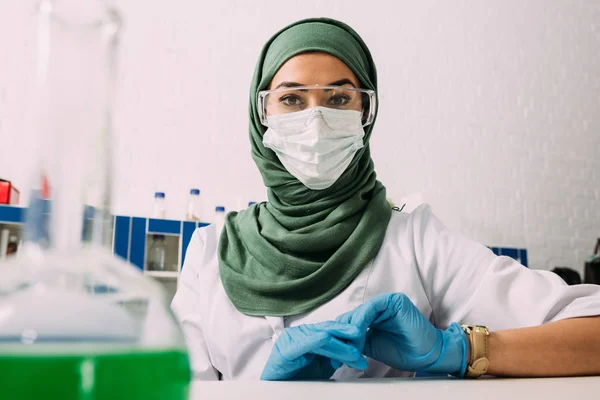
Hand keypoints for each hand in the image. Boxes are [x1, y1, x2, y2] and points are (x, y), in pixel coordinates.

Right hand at [260, 321, 368, 380]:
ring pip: (320, 338)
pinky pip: (302, 344)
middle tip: (363, 341)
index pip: (333, 330)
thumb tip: (354, 354)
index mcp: (310, 333)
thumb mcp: (323, 365)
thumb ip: (336, 356)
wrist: (277, 390)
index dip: (348, 335)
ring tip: (354, 353)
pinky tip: (325, 338)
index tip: (364, 342)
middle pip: (328, 331)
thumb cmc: (298, 377)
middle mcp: (302, 333)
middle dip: (347, 337)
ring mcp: (292, 339)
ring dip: (339, 346)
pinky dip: (314, 341)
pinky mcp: (285, 349)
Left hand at [336, 293, 467, 375]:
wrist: (425, 355)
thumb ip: (356, 339)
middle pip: (353, 316)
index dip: (341, 334)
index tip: (333, 350)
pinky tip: (357, 333)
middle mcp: (377, 306)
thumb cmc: (402, 351)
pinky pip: (371, 308)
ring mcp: (385, 302)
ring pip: (360, 312)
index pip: (351, 321)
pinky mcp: (392, 301)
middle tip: (337, 348)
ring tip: (348, 343)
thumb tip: (336, 341)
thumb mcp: (371, 344)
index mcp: (372, 315)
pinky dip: (362, 320)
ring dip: (352, 328)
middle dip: (344, 332)